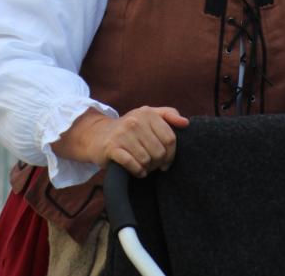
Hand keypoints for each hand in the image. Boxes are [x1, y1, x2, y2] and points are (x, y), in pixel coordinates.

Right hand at [53, 106, 188, 177]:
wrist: (97, 135)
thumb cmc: (129, 128)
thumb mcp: (148, 116)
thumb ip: (168, 115)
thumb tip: (186, 123)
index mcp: (147, 113)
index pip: (171, 139)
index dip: (171, 154)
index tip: (166, 160)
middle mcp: (135, 121)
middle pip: (160, 152)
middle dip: (158, 162)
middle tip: (152, 163)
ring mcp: (122, 134)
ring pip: (147, 160)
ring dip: (147, 167)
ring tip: (143, 165)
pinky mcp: (112, 147)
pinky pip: (132, 165)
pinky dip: (137, 171)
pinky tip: (136, 170)